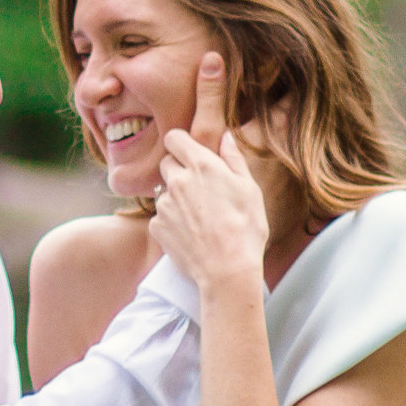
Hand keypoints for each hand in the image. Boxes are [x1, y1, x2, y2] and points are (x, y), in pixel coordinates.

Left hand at [146, 57, 267, 296]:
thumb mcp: (249, 188)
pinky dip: (171, 222)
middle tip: (199, 189)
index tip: (189, 153)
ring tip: (199, 218)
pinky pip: (160, 217)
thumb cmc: (245, 228)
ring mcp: (163, 204)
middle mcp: (177, 180)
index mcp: (201, 166)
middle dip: (179, 170)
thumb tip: (225, 136)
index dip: (181, 143)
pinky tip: (191, 233)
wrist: (227, 269)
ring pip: (164, 192)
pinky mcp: (156, 226)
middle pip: (166, 163)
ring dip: (176, 199)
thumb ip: (233, 158)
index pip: (174, 138)